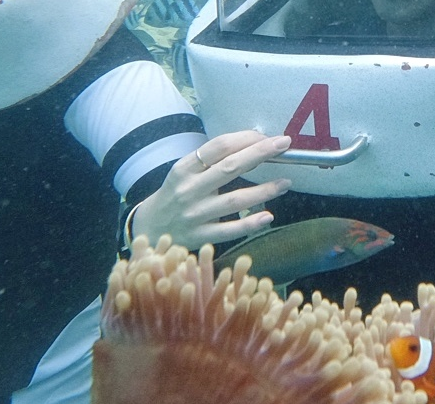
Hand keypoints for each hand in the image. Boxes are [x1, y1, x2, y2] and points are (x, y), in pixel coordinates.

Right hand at [131, 132, 292, 247]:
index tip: (268, 136)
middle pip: (229, 168)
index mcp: (184, 168)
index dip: (246, 139)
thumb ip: (212, 162)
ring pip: (234, 200)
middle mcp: (188, 189)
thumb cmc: (176, 194)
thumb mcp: (185, 173)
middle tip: (284, 144)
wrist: (149, 228)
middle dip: (259, 154)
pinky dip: (250, 224)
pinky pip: (229, 230)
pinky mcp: (200, 236)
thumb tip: (253, 146)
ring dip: (263, 190)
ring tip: (285, 183)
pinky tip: (268, 216)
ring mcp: (194, 214)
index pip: (218, 147)